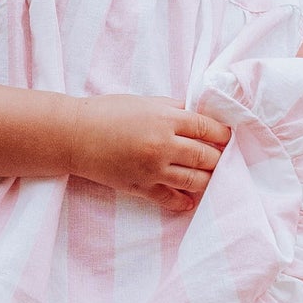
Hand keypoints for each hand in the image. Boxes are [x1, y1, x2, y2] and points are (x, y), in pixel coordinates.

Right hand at [69, 94, 231, 211]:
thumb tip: (199, 117)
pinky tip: (189, 200)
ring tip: (209, 176)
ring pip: (195, 180)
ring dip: (207, 179)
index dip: (223, 134)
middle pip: (207, 156)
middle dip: (217, 157)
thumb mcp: (145, 102)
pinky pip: (170, 198)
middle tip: (220, 157)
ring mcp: (153, 170)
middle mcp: (163, 145)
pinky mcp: (140, 187)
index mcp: (166, 119)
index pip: (208, 129)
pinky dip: (183, 201)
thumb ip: (174, 109)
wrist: (74, 135)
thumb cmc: (108, 112)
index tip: (228, 137)